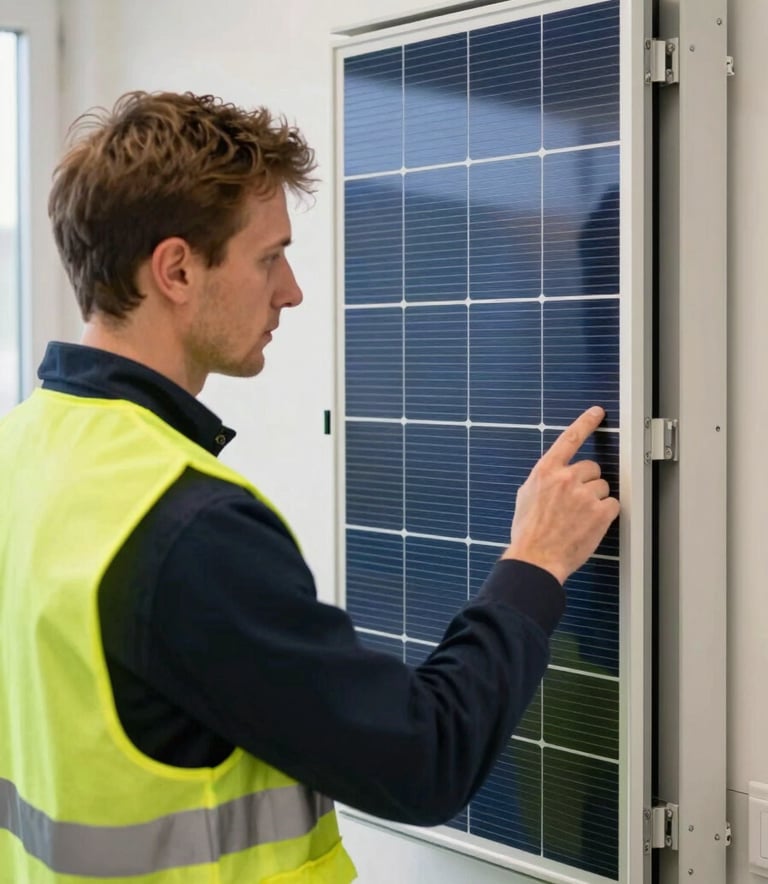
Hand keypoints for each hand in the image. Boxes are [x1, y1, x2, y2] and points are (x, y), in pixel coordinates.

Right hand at [501, 406, 619, 584]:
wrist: (536, 558)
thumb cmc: (528, 533)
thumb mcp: (526, 497)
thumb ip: (543, 480)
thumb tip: (554, 474)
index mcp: (546, 472)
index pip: (569, 439)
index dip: (585, 423)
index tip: (596, 412)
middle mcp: (566, 478)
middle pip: (592, 468)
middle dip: (588, 483)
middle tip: (576, 503)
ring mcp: (584, 495)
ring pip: (604, 487)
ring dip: (596, 500)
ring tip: (579, 518)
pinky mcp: (600, 512)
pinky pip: (614, 504)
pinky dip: (606, 514)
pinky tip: (590, 524)